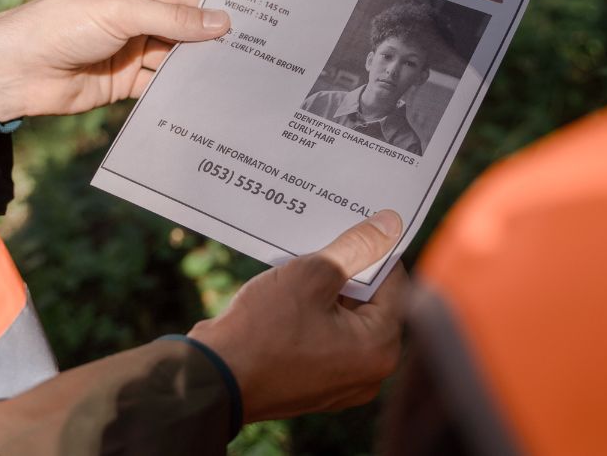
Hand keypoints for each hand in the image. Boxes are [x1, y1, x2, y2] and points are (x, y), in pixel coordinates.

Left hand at [0, 0, 229, 121]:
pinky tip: (207, 100)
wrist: (15, 71)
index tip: (252, 26)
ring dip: (198, 71)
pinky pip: (161, 87)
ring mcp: (132, 51)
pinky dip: (179, 93)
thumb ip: (172, 18)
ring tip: (237, 81)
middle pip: (186, 31)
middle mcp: (136, 16)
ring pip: (176, 61)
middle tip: (254, 57)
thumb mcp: (119, 12)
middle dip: (212, 44)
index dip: (215, 11)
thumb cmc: (60, 26)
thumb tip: (222, 22)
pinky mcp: (126, 83)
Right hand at [189, 210, 407, 422]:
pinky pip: (321, 337)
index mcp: (379, 350)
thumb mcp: (312, 276)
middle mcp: (366, 373)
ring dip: (325, 289)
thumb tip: (387, 226)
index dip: (375, 249)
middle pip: (368, 303)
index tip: (359, 224)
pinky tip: (287, 288)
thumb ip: (354, 249)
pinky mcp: (311, 382)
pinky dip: (310, 313)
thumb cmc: (264, 330)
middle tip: (326, 237)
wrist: (212, 377)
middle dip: (347, 269)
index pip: (393, 285)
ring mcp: (337, 381)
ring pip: (342, 319)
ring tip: (302, 260)